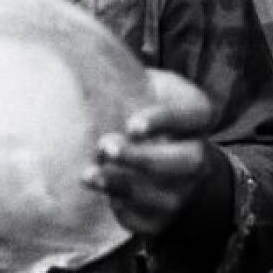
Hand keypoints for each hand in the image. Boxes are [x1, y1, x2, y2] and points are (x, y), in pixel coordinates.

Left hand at [83, 68, 213, 236]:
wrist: (160, 167)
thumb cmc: (140, 114)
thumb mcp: (144, 87)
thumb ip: (125, 76)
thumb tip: (75, 51)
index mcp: (196, 118)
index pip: (192, 116)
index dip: (163, 120)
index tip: (132, 122)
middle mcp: (196, 157)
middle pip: (183, 162)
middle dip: (142, 157)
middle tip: (106, 146)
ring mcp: (182, 192)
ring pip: (160, 195)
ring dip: (121, 185)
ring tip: (89, 175)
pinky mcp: (160, 221)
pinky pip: (142, 219)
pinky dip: (120, 208)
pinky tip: (100, 195)